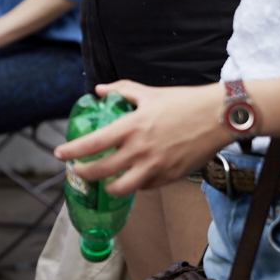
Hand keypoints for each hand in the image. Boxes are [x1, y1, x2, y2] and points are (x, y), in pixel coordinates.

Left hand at [53, 81, 230, 195]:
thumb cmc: (185, 102)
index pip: (91, 144)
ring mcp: (155, 166)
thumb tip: (100, 90)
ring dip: (108, 187)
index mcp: (131, 127)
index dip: (71, 152)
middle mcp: (140, 150)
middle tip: (77, 171)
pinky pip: (145, 187)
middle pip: (100, 172)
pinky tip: (132, 176)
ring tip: (104, 181)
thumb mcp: (149, 93)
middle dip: (82, 174)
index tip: (59, 154)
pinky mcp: (170, 176)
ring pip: (120, 188)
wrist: (221, 115)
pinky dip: (135, 184)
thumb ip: (121, 91)